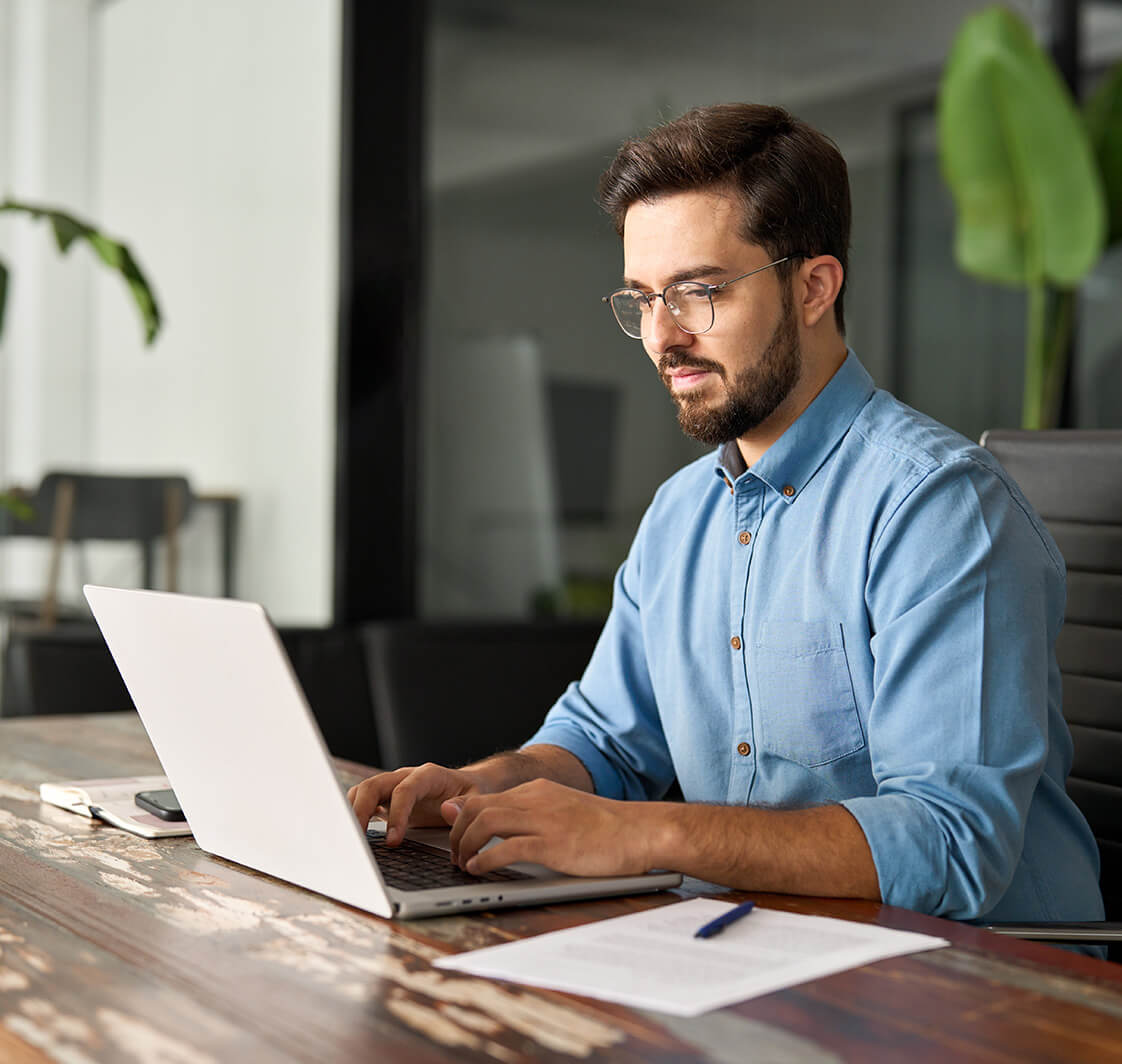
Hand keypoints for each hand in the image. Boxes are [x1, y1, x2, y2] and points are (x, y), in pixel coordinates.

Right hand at [347, 763, 484, 844]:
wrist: (466, 786)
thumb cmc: (470, 792)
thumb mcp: (477, 797)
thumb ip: (464, 804)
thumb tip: (447, 810)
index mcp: (427, 775)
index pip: (404, 790)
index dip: (396, 814)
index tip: (393, 841)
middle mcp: (405, 777)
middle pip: (373, 786)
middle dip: (360, 812)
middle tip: (357, 841)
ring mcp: (393, 787)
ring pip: (363, 792)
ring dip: (353, 813)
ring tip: (350, 840)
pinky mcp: (387, 801)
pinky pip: (364, 803)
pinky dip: (355, 817)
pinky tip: (354, 838)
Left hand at [444, 779, 655, 877]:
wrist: (641, 831)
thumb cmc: (608, 828)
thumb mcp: (564, 811)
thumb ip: (531, 813)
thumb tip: (500, 825)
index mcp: (538, 791)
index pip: (484, 798)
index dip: (462, 820)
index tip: (456, 839)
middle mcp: (536, 800)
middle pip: (477, 807)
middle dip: (456, 833)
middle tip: (454, 856)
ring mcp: (544, 820)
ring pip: (485, 822)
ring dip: (465, 845)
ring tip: (463, 865)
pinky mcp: (553, 844)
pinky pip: (507, 848)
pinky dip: (486, 859)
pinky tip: (480, 870)